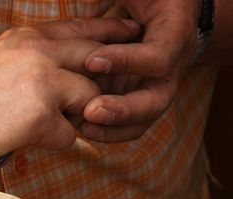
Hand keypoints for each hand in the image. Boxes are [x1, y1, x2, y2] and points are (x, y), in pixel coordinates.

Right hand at [0, 18, 139, 173]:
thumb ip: (31, 63)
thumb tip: (57, 79)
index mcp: (26, 37)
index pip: (81, 29)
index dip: (108, 34)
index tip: (129, 36)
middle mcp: (39, 51)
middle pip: (98, 58)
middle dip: (108, 76)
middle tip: (111, 90)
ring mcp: (43, 80)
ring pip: (90, 97)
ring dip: (74, 116)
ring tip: (43, 124)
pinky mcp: (42, 114)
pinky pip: (69, 133)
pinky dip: (53, 141)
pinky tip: (25, 139)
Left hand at [81, 0, 200, 141]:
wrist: (154, 9)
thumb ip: (127, 5)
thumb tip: (116, 9)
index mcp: (174, 33)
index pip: (159, 56)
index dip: (128, 61)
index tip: (92, 60)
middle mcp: (169, 66)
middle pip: (156, 100)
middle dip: (124, 110)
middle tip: (92, 111)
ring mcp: (152, 86)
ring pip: (143, 119)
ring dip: (114, 127)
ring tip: (84, 127)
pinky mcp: (134, 97)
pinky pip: (127, 122)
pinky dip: (107, 129)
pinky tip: (81, 128)